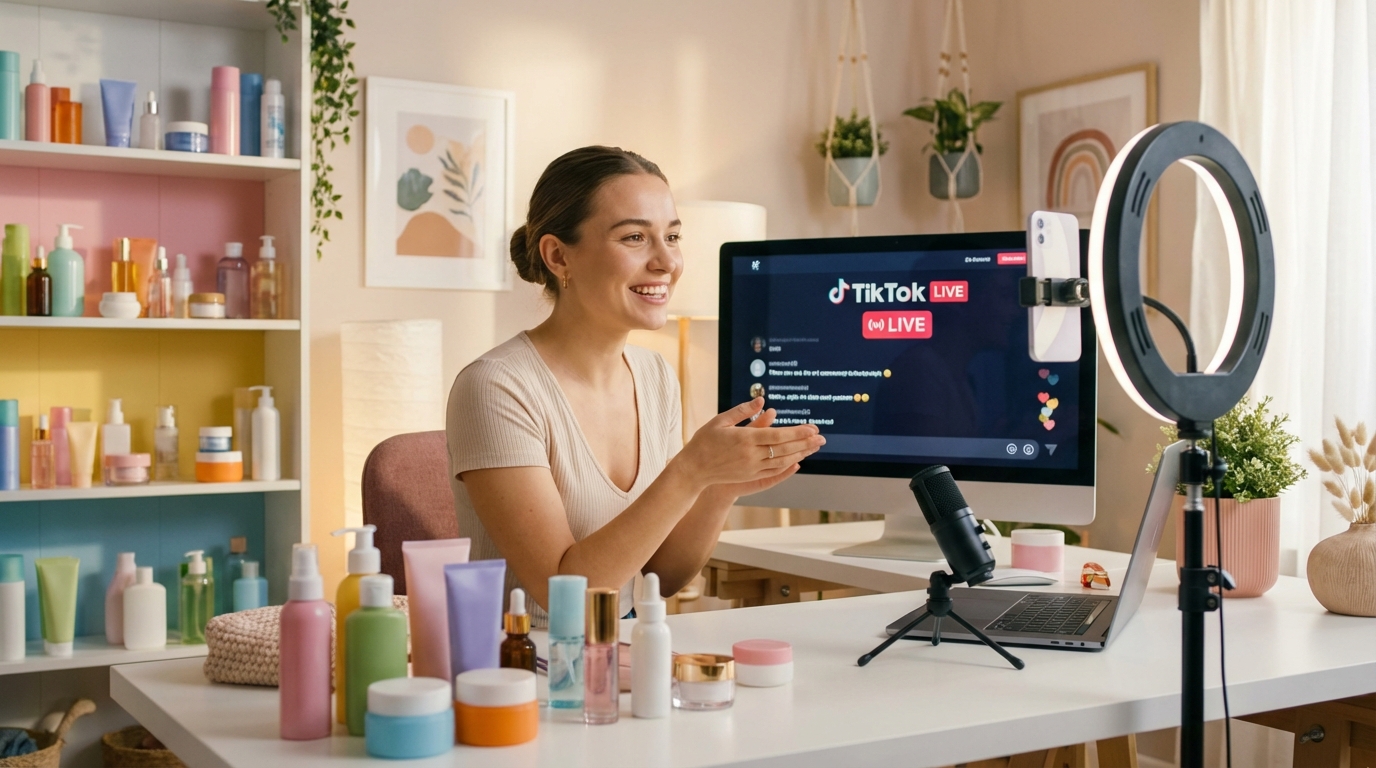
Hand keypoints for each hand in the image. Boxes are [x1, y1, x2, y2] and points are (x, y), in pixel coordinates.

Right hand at [672, 398, 824, 490]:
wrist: (693, 469)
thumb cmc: (704, 441)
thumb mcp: (721, 420)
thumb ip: (743, 411)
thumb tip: (763, 401)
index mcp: (744, 439)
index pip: (778, 435)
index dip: (797, 432)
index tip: (812, 428)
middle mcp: (751, 455)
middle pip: (784, 449)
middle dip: (805, 443)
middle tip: (822, 437)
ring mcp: (752, 467)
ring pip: (783, 461)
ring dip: (801, 453)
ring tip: (815, 447)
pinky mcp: (750, 475)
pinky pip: (774, 471)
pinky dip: (788, 465)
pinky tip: (798, 459)